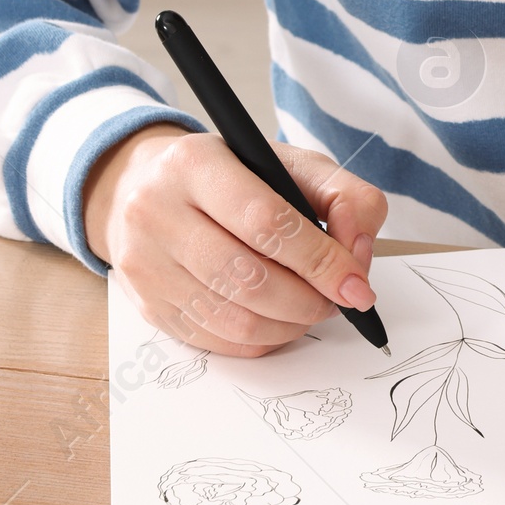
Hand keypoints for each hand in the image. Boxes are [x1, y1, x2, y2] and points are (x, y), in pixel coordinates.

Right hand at [81, 123, 387, 354]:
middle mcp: (157, 213)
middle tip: (338, 300)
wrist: (147, 187)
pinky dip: (261, 340)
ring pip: (233, 319)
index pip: (267, 221)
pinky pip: (215, 342)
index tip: (357, 285)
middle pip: (249, 278)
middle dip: (309, 300)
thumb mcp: (291, 163)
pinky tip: (279, 320)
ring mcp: (146, 264)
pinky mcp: (147, 305)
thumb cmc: (231, 174)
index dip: (320, 260)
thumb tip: (359, 255)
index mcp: (195, 164)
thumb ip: (343, 197)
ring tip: (312, 309)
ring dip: (290, 325)